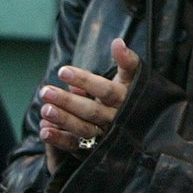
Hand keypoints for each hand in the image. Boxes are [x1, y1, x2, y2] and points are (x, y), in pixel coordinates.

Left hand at [39, 38, 140, 171]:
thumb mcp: (133, 78)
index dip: (85, 81)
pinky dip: (60, 140)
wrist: (148, 130)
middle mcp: (118, 120)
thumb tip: (117, 42)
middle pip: (91, 111)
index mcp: (127, 100)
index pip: (106, 90)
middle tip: (44, 91)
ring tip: (43, 109)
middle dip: (67, 102)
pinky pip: (77, 146)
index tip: (62, 71)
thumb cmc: (133, 96)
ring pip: (84, 129)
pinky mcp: (97, 150)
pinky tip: (44, 131)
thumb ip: (127, 61)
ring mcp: (107, 137)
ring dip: (63, 120)